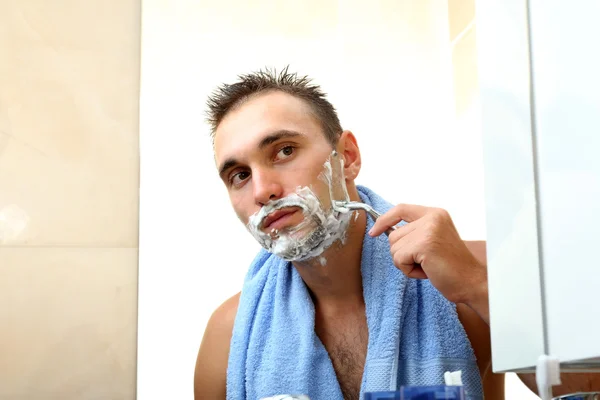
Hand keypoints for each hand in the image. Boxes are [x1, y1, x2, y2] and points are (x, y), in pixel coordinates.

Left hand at [369, 204, 486, 306]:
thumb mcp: (433, 239)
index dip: (384, 220)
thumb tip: (385, 231)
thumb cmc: (451, 266)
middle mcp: (432, 218)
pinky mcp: (424, 245)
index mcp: (435, 213)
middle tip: (425, 261)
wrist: (470, 281)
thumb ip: (414, 232)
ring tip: (428, 266)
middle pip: (393, 235)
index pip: (400, 209)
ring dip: (406, 263)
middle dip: (403, 253)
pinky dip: (409, 270)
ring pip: (394, 248)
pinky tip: (427, 271)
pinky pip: (399, 259)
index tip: (374, 231)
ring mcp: (428, 230)